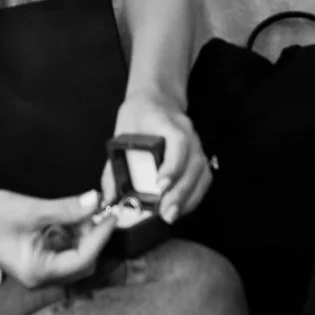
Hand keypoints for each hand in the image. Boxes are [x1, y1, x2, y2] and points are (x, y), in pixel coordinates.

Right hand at [0, 185, 115, 288]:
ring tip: (85, 208)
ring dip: (82, 232)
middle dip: (93, 236)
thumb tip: (96, 202)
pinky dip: (70, 231)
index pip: (83, 260)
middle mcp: (40, 275)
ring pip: (74, 253)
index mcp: (38, 273)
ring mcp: (38, 265)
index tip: (111, 214)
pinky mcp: (35, 253)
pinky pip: (62, 246)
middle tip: (100, 210)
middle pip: (82, 262)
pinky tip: (70, 213)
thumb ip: (66, 209)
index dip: (100, 236)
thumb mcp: (30, 211)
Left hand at [114, 93, 211, 221]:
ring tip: (172, 215)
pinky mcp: (199, 155)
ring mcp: (197, 143)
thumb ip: (114, 166)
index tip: (160, 186)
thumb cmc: (137, 116)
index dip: (172, 165)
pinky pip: (204, 177)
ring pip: (202, 172)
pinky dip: (194, 195)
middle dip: (181, 191)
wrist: (156, 100)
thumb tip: (110, 197)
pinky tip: (181, 207)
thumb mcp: (121, 133)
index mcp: (166, 121)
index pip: (178, 142)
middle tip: (166, 212)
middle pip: (193, 163)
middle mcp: (187, 132)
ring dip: (189, 197)